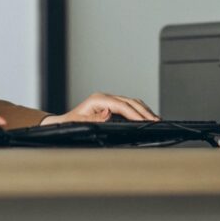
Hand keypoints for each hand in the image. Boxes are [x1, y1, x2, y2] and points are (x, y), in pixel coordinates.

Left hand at [40, 92, 158, 125]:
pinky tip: (146, 116)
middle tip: (156, 121)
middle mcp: (104, 97)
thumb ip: (94, 118)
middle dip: (144, 111)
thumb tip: (108, 113)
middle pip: (129, 101)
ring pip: (130, 101)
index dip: (134, 113)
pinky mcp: (110, 104)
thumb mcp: (79, 122)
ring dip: (143, 110)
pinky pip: (128, 105)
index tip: (145, 121)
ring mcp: (108, 99)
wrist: (63, 122)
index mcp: (97, 99)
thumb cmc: (70, 123)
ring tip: (155, 119)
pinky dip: (139, 110)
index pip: (121, 105)